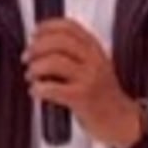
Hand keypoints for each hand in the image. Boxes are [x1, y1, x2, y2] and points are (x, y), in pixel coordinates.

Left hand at [24, 19, 144, 147]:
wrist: (120, 120)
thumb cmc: (103, 96)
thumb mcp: (95, 67)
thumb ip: (75, 55)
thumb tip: (40, 47)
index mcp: (95, 50)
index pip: (70, 27)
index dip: (48, 27)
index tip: (34, 33)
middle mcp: (94, 60)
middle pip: (59, 42)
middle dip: (37, 47)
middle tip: (27, 57)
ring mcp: (89, 78)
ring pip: (54, 62)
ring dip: (35, 68)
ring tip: (30, 76)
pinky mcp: (82, 97)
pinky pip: (53, 88)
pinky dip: (38, 88)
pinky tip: (35, 91)